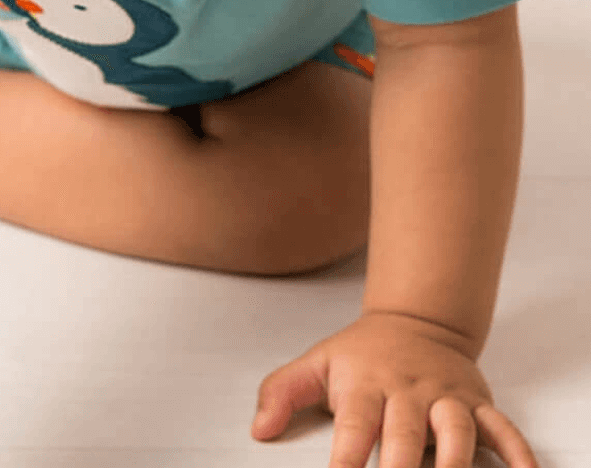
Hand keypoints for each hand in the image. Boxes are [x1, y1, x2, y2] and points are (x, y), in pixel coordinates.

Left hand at [251, 311, 538, 467]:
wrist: (414, 320)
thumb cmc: (361, 356)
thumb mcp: (315, 364)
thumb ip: (281, 393)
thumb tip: (257, 429)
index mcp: (365, 386)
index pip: (354, 427)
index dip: (347, 460)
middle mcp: (407, 392)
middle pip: (406, 435)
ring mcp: (445, 397)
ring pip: (456, 430)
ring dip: (455, 461)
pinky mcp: (477, 402)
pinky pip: (502, 427)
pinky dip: (517, 451)